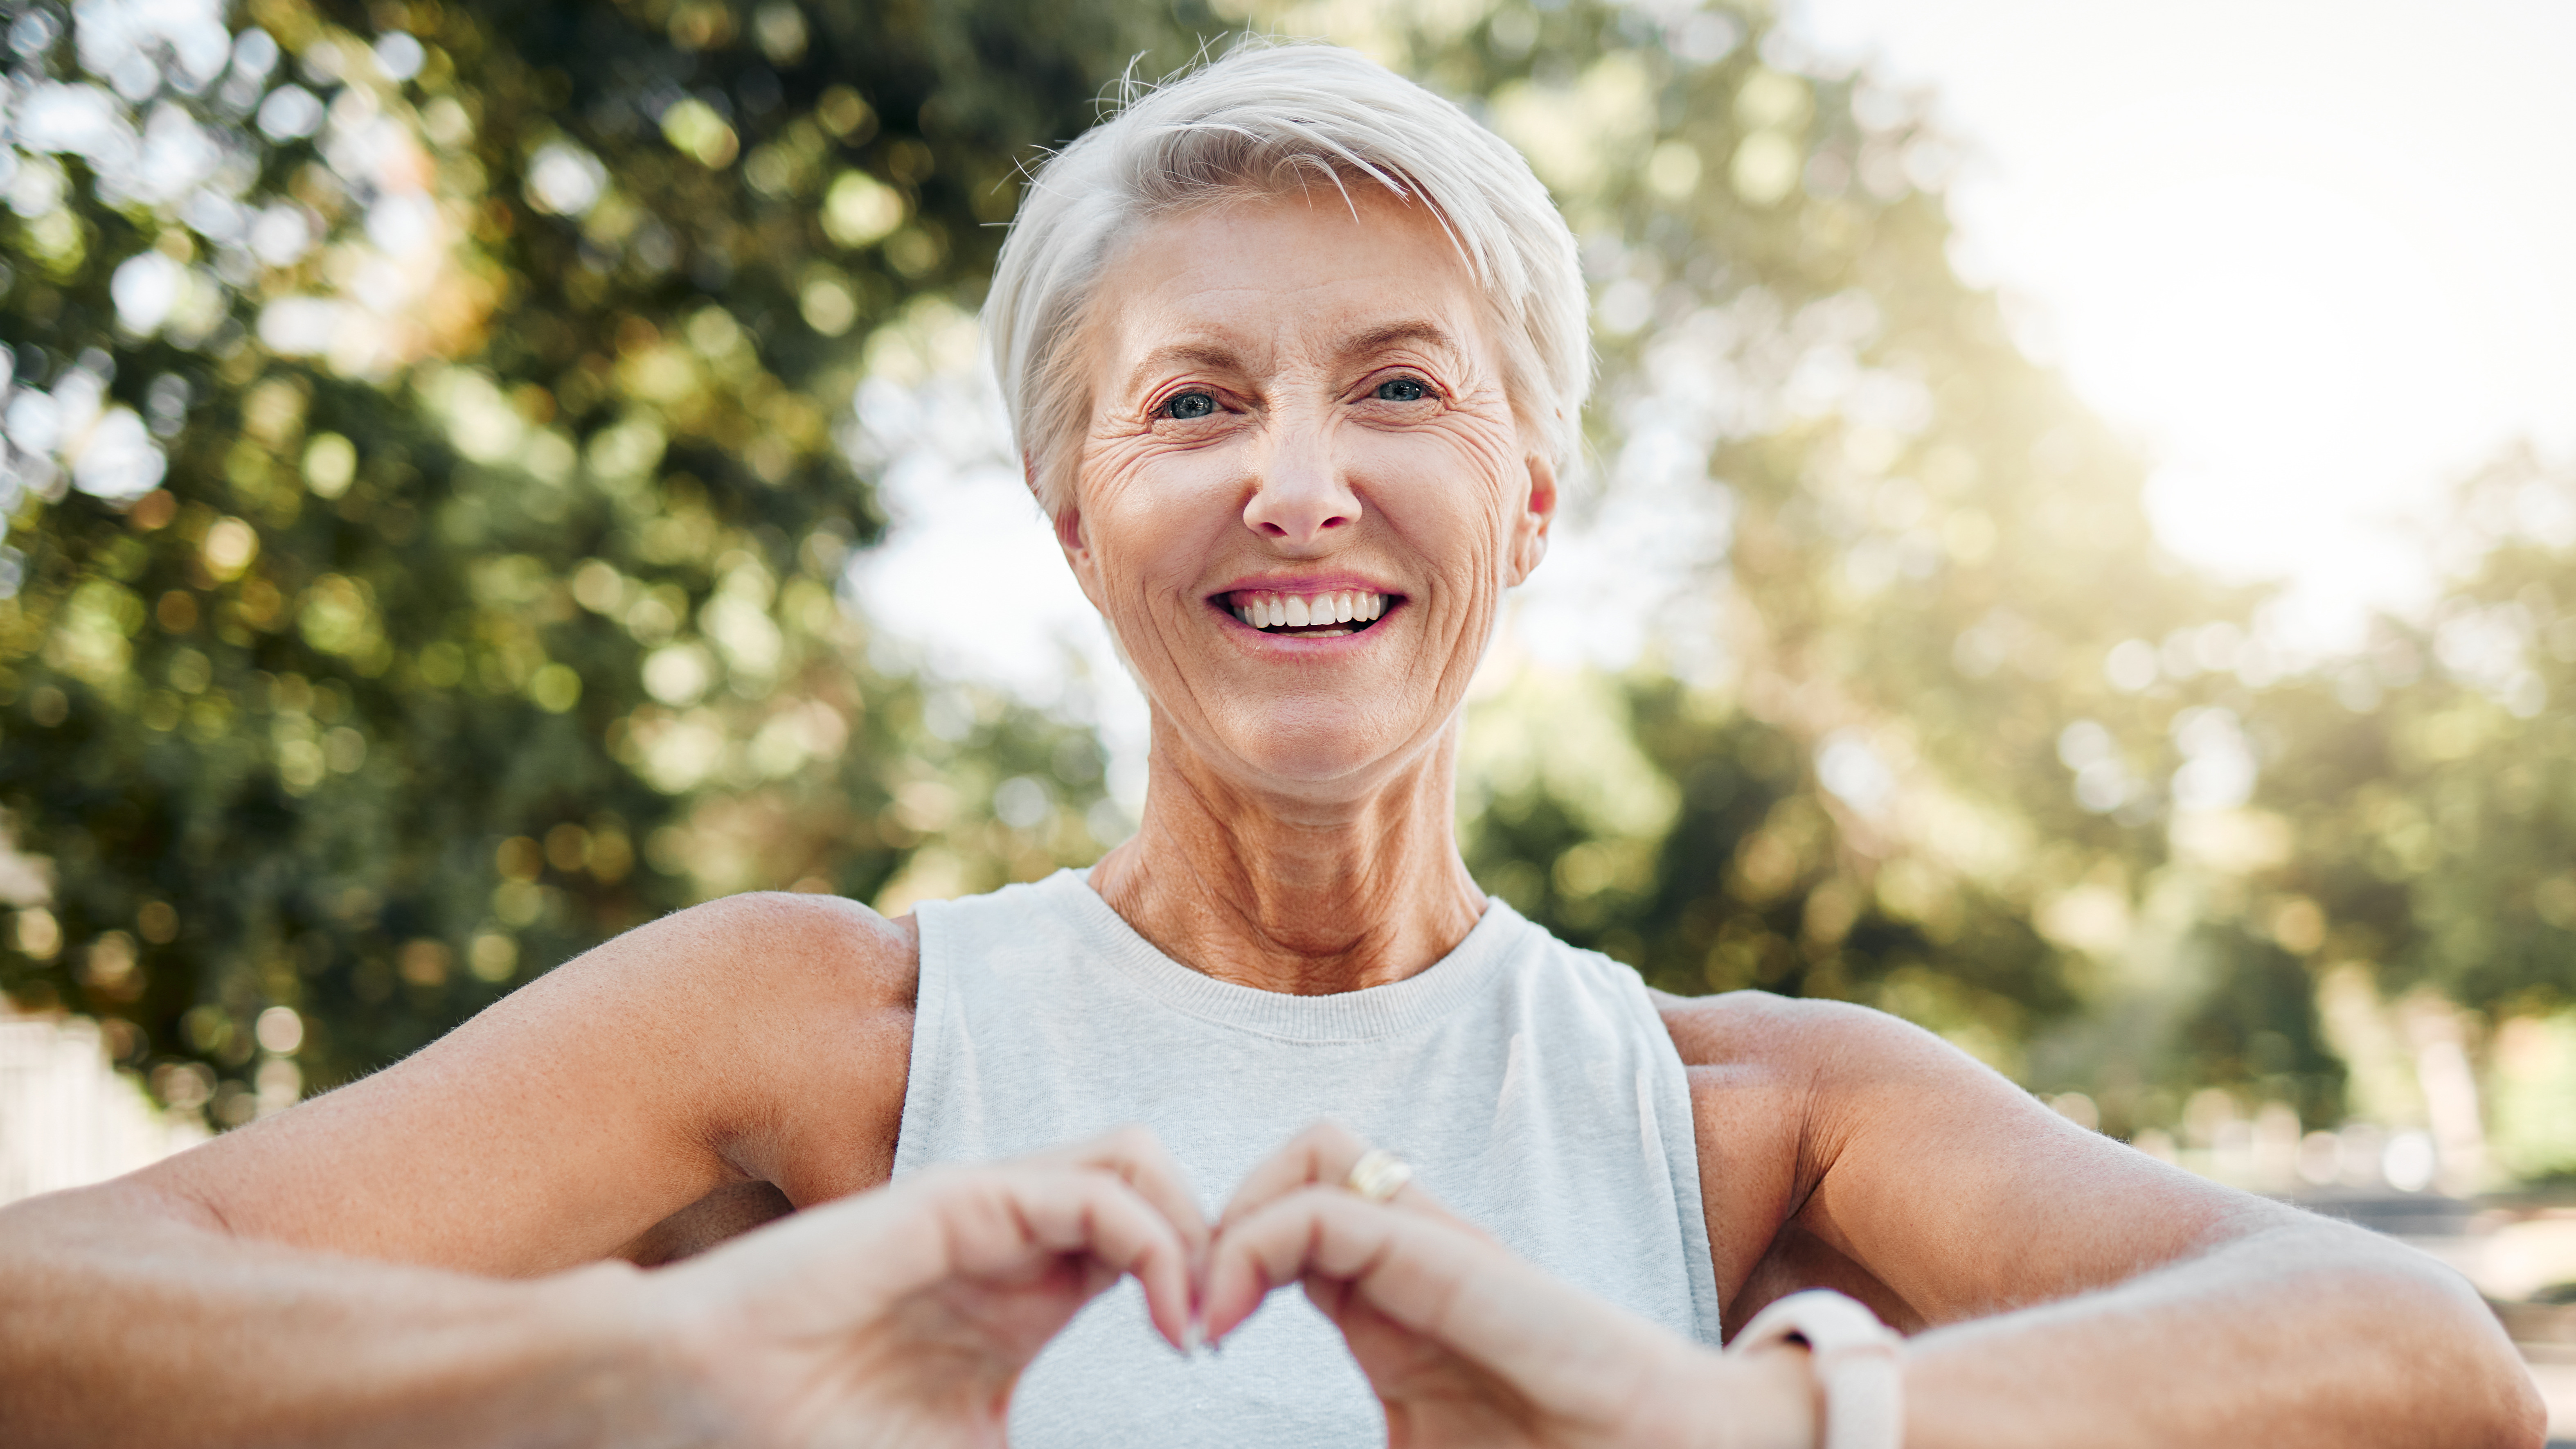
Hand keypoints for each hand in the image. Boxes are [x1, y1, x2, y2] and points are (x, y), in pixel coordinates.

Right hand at [648, 1127, 1206, 1447]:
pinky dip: (1155, 1240)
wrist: (705, 1405)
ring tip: (1195, 1318)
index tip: (1208, 1360)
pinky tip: (1165, 1313)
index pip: (1147, 1243)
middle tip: (1223, 1327)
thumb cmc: (817, 1433)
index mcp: (1029, 1295)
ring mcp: (990, 1214)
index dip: (1201, 1284)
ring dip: (1194, 1227)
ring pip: (1136, 1162)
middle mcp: (1018, 1243)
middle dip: (1216, 1240)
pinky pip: (1093, 1190)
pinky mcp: (962, 1202)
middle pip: (1155, 1186)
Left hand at [1204, 1124, 1815, 1448]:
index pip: (1291, 1219)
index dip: (1222, 1258)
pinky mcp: (1460, 1268)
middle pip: (1299, 1163)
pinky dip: (1256, 1244)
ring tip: (1205, 1310)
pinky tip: (1226, 1319)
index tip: (1185, 1344)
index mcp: (1395, 1305)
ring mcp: (1442, 1252)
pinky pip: (1335, 1211)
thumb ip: (1355, 1445)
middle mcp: (1416, 1257)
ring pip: (1316, 1155)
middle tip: (1187, 1312)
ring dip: (1237, 1213)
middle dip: (1219, 1213)